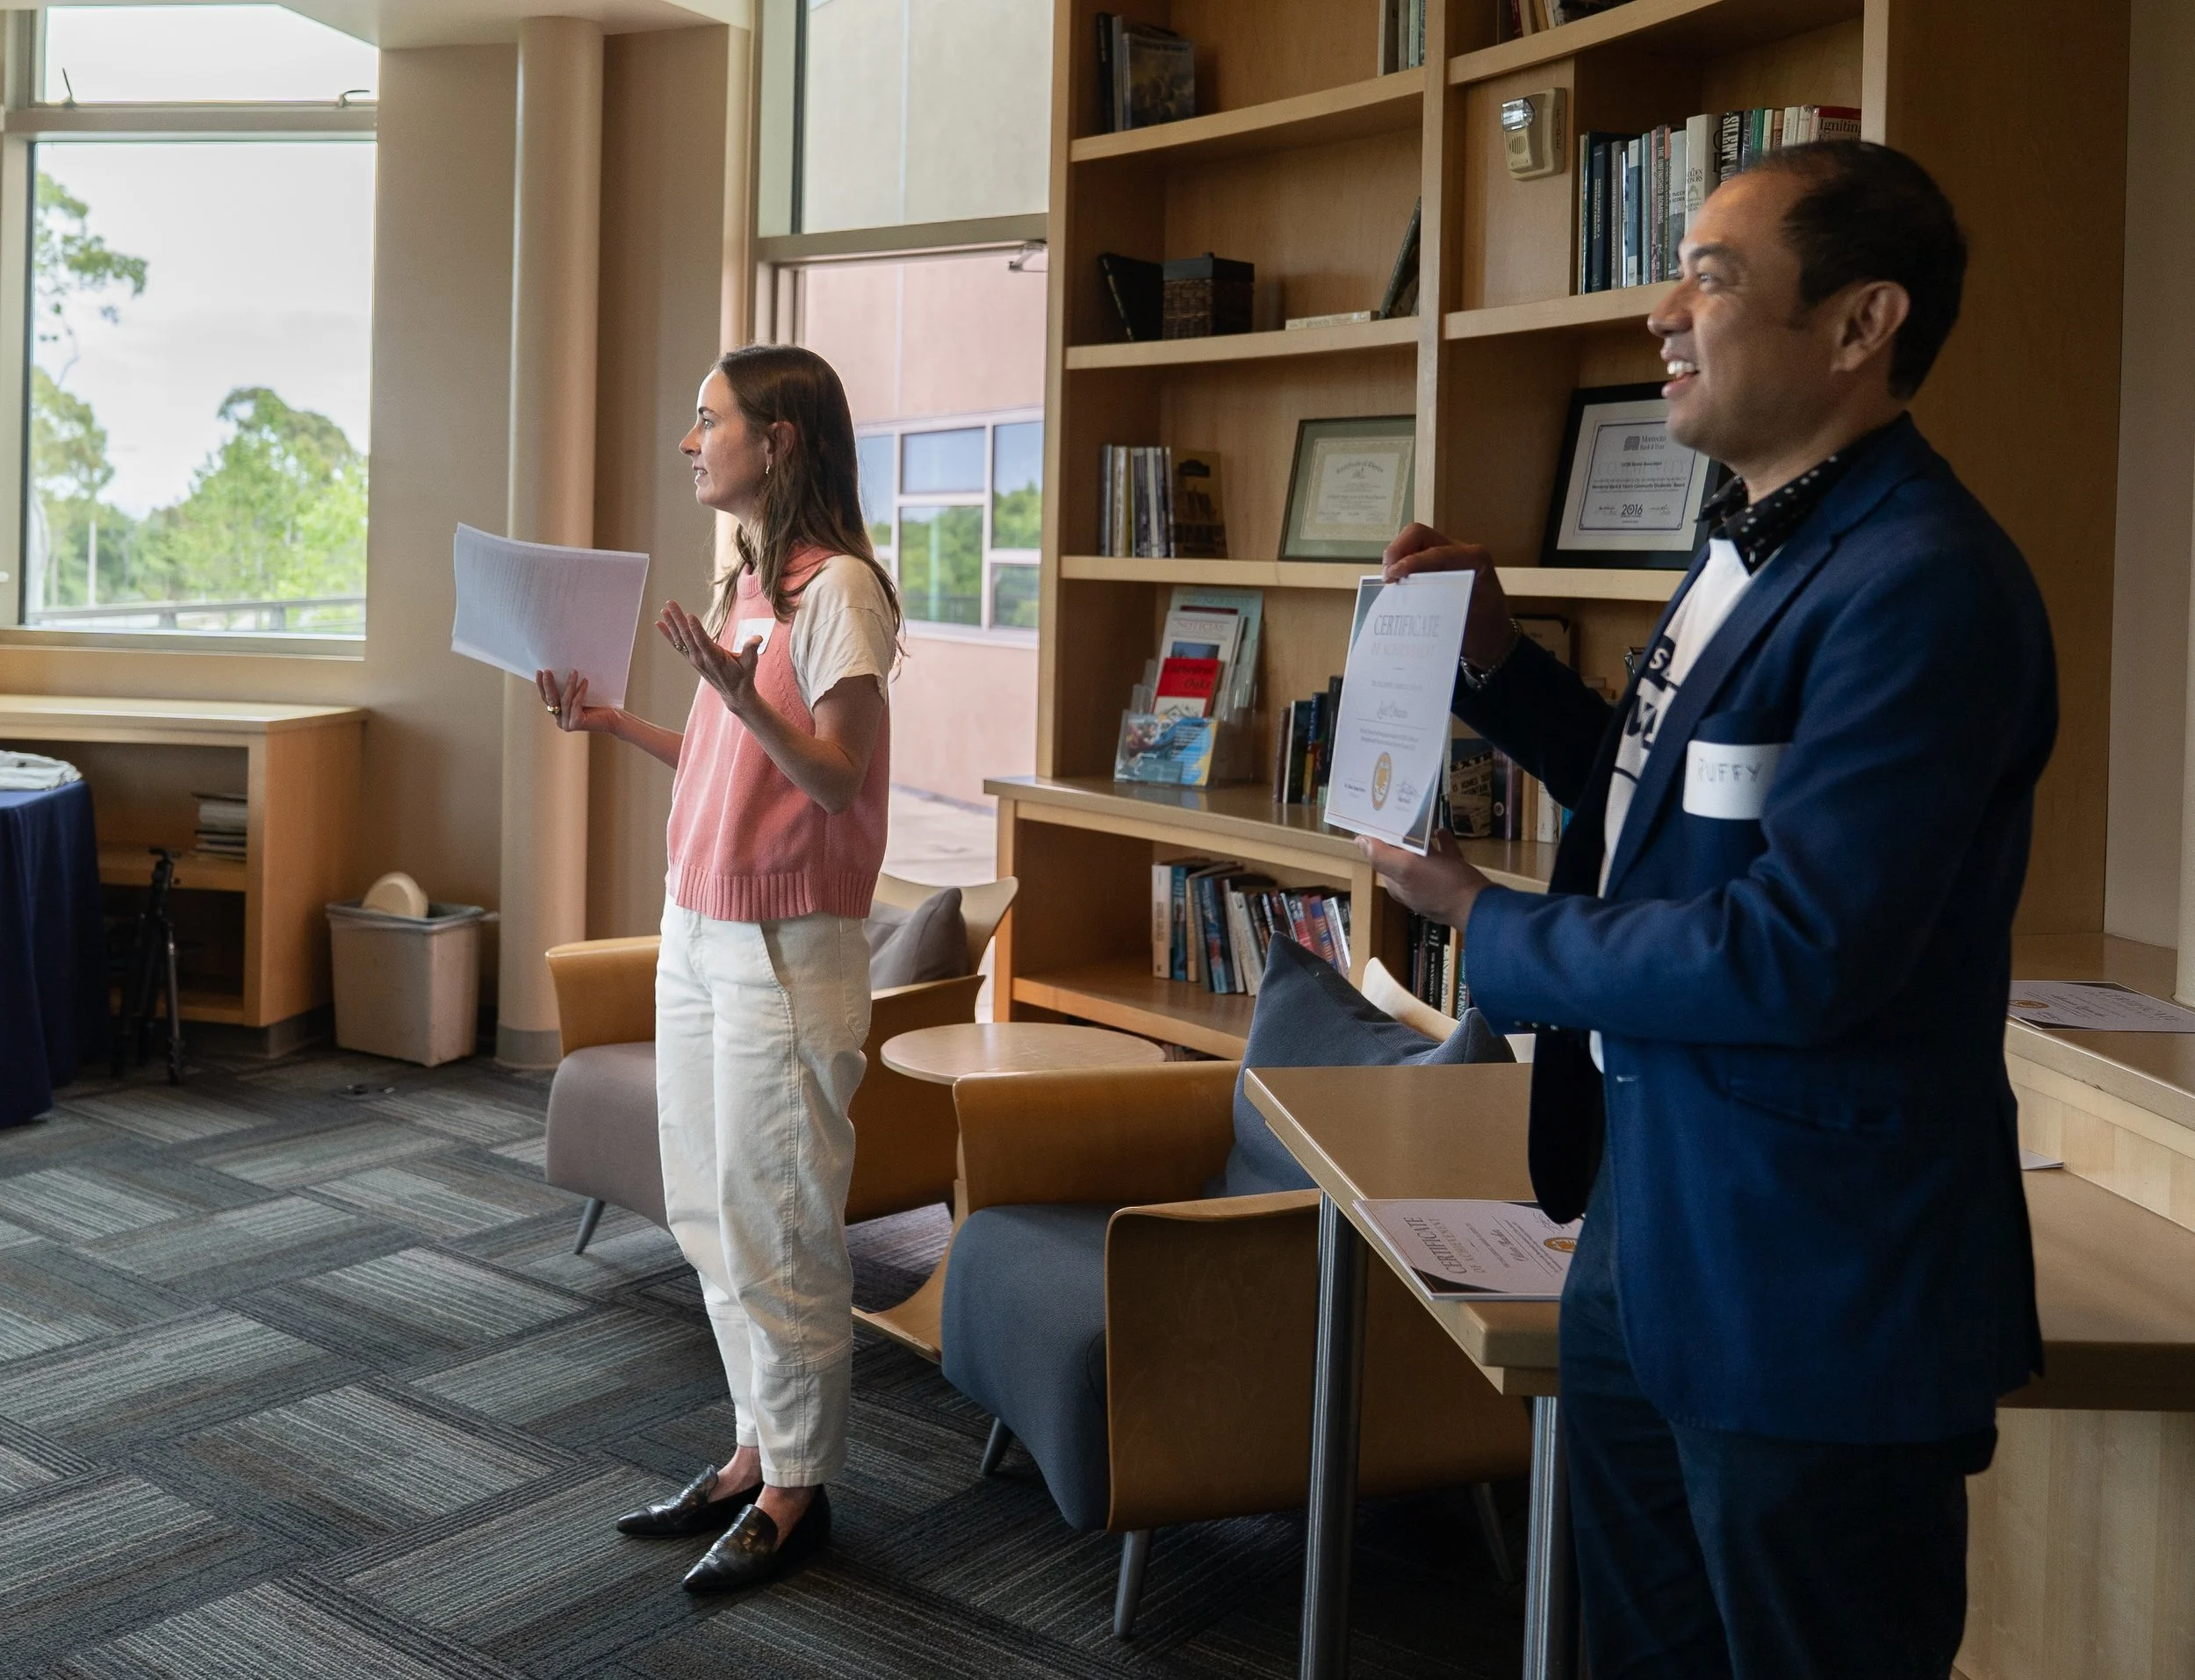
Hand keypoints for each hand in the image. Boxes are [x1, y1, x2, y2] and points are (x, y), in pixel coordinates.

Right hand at [534, 668, 620, 733]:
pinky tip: (585, 681)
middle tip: (547, 671)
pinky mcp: (577, 723)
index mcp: (559, 715)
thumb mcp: (580, 696)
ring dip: (569, 684)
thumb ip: (569, 690)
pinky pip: (576, 703)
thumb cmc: (599, 706)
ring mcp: (568, 724)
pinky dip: (580, 691)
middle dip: (548, 684)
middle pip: (552, 700)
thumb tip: (561, 669)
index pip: (547, 699)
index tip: (539, 672)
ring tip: (574, 671)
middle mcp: (561, 721)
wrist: (615, 719)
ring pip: (565, 700)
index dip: (542, 686)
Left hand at [658, 599, 762, 718]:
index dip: (696, 629)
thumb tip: (757, 637)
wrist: (734, 693)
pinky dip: (668, 634)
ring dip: (671, 624)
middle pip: (688, 636)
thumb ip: (751, 649)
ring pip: (680, 639)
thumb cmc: (743, 676)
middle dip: (678, 619)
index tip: (689, 615)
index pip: (703, 642)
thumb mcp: (751, 663)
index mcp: (715, 659)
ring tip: (664, 609)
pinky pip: (678, 645)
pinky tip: (659, 624)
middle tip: (671, 603)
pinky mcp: (692, 659)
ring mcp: (695, 659)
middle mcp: (701, 659)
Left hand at [1356, 828, 1491, 930]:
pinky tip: (1443, 832)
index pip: (1381, 858)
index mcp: (1398, 884)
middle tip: (1401, 814)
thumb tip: (1359, 842)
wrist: (1481, 905)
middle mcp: (1413, 886)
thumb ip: (1382, 856)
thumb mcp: (1407, 869)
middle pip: (1401, 857)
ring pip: (1423, 858)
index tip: (1378, 817)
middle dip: (1401, 838)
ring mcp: (1435, 885)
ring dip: (1421, 841)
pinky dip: (1443, 845)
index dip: (1378, 840)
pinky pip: (1445, 859)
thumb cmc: (1443, 885)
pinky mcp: (1455, 882)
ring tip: (1421, 821)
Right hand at [1383, 523, 1514, 668]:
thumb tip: (1410, 593)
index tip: (1392, 577)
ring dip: (1396, 558)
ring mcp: (1446, 556)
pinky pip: (1412, 556)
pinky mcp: (1437, 566)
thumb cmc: (1484, 629)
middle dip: (1397, 550)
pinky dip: (1399, 566)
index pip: (1435, 551)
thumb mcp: (1467, 616)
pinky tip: (1395, 584)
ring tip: (1389, 581)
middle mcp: (1459, 551)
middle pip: (1419, 535)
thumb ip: (1442, 601)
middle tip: (1387, 577)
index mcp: (1474, 558)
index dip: (1410, 561)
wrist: (1493, 638)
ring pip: (1413, 543)